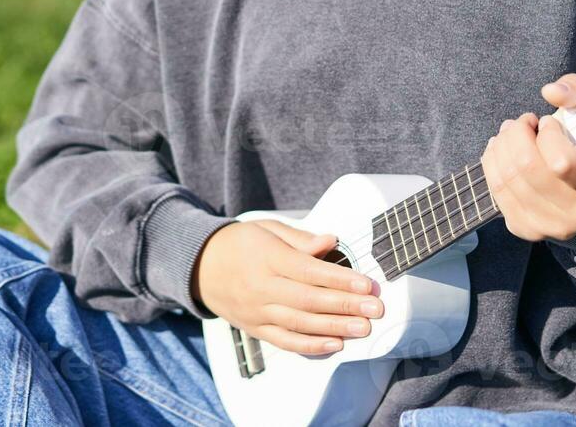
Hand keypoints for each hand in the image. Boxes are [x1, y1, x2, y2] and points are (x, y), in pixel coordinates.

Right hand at [191, 219, 383, 355]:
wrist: (201, 267)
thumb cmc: (240, 243)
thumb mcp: (267, 229)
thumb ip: (300, 238)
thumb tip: (331, 241)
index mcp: (266, 257)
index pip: (308, 270)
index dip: (340, 279)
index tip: (366, 284)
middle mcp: (261, 287)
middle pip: (308, 300)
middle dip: (345, 306)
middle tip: (374, 309)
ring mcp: (257, 311)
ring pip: (300, 324)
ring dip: (335, 328)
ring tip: (363, 328)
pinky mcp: (256, 329)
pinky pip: (286, 341)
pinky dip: (311, 346)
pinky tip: (336, 344)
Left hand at [479, 73, 575, 242]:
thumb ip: (575, 93)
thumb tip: (550, 91)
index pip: (560, 163)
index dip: (547, 134)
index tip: (548, 123)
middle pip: (526, 168)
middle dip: (516, 134)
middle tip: (521, 122)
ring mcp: (549, 226)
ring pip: (507, 178)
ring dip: (501, 146)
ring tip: (509, 132)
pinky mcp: (525, 229)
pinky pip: (496, 190)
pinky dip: (491, 163)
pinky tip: (499, 150)